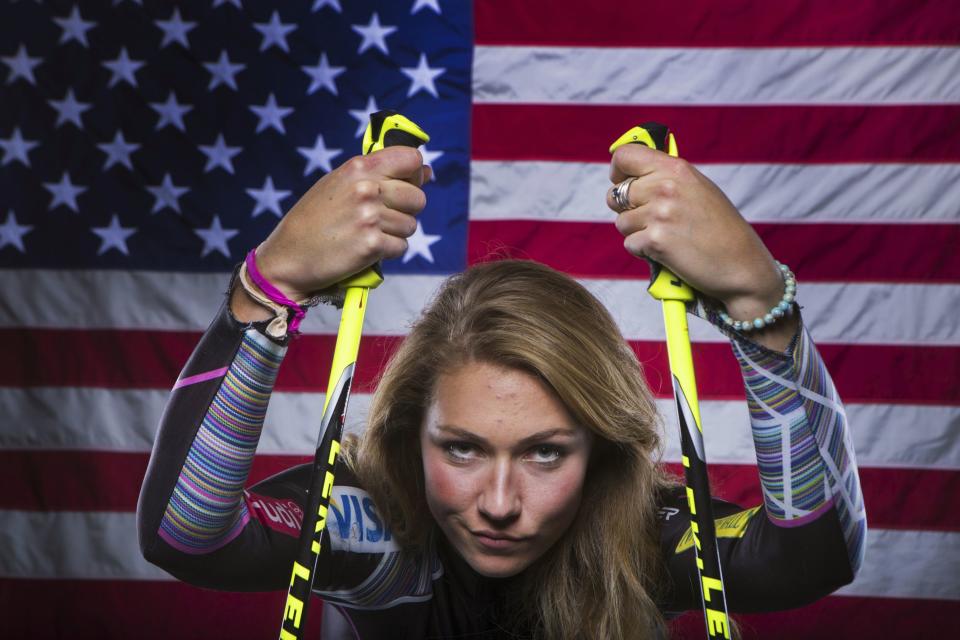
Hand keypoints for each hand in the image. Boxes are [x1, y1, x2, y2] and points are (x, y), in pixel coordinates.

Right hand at [255, 146, 429, 298]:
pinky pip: (401, 247)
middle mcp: (367, 189)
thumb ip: (380, 174)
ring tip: (366, 234)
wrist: (288, 256)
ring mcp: (370, 217)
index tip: (404, 184)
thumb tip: (427, 171)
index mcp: (358, 167)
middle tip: (378, 218)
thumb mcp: (339, 184)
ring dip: (394, 233)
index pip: (411, 159)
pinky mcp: (372, 245)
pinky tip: (364, 249)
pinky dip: (387, 252)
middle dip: (405, 210)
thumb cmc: (314, 220)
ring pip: (411, 225)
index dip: (414, 174)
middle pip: (417, 197)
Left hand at [607, 144, 784, 321]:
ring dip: (637, 232)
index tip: (621, 180)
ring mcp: (659, 213)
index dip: (617, 171)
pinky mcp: (655, 241)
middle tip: (651, 220)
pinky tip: (667, 251)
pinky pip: (630, 244)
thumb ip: (666, 177)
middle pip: (616, 195)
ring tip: (666, 236)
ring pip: (621, 222)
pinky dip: (644, 251)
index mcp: (676, 168)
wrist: (741, 264)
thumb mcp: (698, 188)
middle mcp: (665, 187)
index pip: (625, 156)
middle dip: (627, 210)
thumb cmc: (720, 228)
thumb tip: (630, 174)